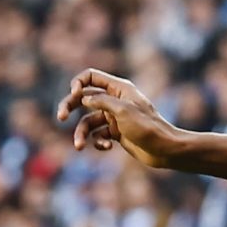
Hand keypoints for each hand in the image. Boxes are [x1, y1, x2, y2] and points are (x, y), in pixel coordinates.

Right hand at [57, 69, 183, 168]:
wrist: (166, 150)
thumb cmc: (148, 127)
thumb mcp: (122, 111)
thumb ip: (101, 101)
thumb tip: (82, 98)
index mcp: (118, 88)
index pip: (90, 77)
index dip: (78, 84)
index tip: (75, 95)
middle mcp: (115, 100)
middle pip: (83, 98)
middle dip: (69, 106)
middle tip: (60, 117)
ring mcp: (114, 117)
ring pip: (88, 121)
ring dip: (80, 133)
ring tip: (78, 147)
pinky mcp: (115, 133)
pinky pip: (97, 135)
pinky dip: (97, 142)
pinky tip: (107, 147)